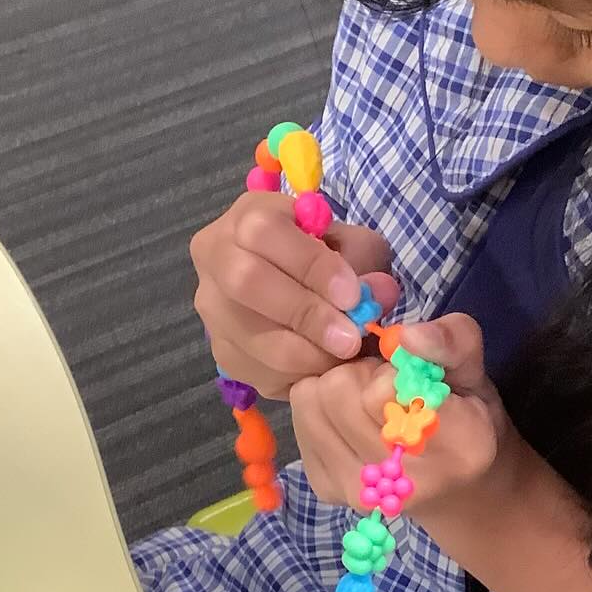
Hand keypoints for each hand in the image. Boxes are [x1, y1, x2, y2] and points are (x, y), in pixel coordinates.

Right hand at [190, 191, 399, 399]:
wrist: (302, 286)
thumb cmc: (329, 257)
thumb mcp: (353, 246)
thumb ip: (366, 264)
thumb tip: (379, 293)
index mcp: (247, 215)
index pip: (265, 231)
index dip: (310, 265)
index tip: (352, 295)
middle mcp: (216, 256)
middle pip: (244, 282)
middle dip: (304, 313)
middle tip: (349, 337)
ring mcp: (212, 306)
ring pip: (248, 335)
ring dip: (304, 352)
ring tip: (344, 356)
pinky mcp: (221, 349)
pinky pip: (253, 369)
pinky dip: (294, 375)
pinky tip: (323, 368)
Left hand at [290, 314, 520, 529]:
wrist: (456, 488)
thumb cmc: (467, 417)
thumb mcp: (474, 369)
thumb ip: (451, 341)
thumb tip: (404, 336)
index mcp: (456, 446)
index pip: (384, 390)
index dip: (389, 367)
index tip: (408, 375)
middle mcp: (404, 483)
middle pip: (337, 391)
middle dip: (357, 372)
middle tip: (385, 384)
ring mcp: (360, 493)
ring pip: (310, 400)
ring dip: (334, 387)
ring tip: (366, 400)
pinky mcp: (328, 490)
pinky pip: (299, 420)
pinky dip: (319, 409)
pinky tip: (350, 420)